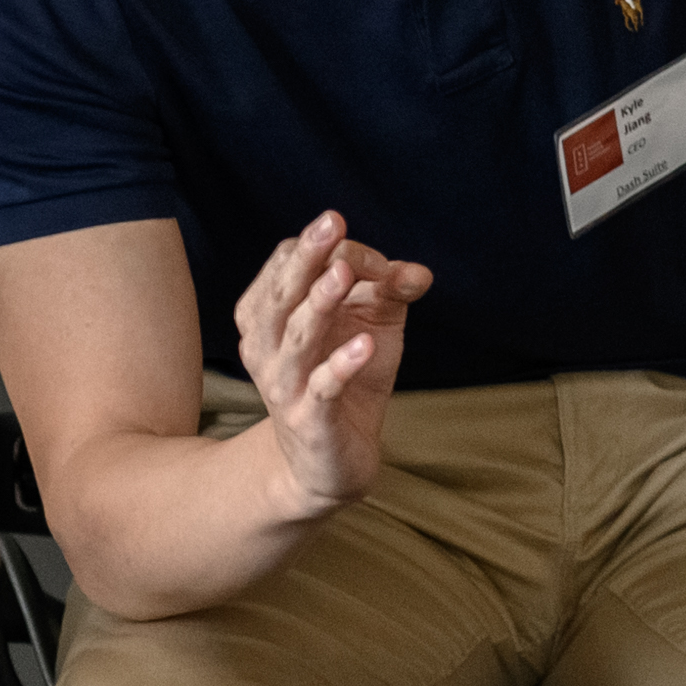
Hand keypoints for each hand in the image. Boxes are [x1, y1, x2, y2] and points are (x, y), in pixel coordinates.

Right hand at [234, 212, 432, 523]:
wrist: (329, 462)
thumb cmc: (345, 383)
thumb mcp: (371, 327)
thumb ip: (389, 292)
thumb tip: (418, 272)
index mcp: (270, 317)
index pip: (289, 267)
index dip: (327, 250)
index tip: (369, 257)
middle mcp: (267, 348)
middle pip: (281, 295)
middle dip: (307, 257)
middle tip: (332, 223)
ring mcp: (285, 386)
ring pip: (296, 338)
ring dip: (320, 304)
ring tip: (343, 275)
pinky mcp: (311, 421)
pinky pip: (322, 389)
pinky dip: (341, 365)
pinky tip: (365, 345)